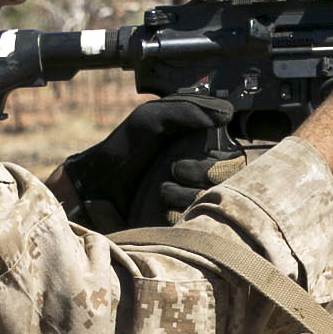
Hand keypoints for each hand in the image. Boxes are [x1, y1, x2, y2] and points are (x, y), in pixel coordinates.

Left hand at [61, 94, 235, 229]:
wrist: (97, 186)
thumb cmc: (124, 149)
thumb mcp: (151, 119)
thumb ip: (186, 110)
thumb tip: (226, 114)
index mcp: (202, 148)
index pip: (235, 157)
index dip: (223, 158)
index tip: (201, 152)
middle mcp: (203, 174)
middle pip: (231, 181)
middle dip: (204, 173)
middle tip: (175, 169)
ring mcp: (193, 199)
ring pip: (215, 201)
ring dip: (188, 193)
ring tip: (162, 189)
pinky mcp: (183, 221)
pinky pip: (199, 223)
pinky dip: (180, 211)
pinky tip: (161, 205)